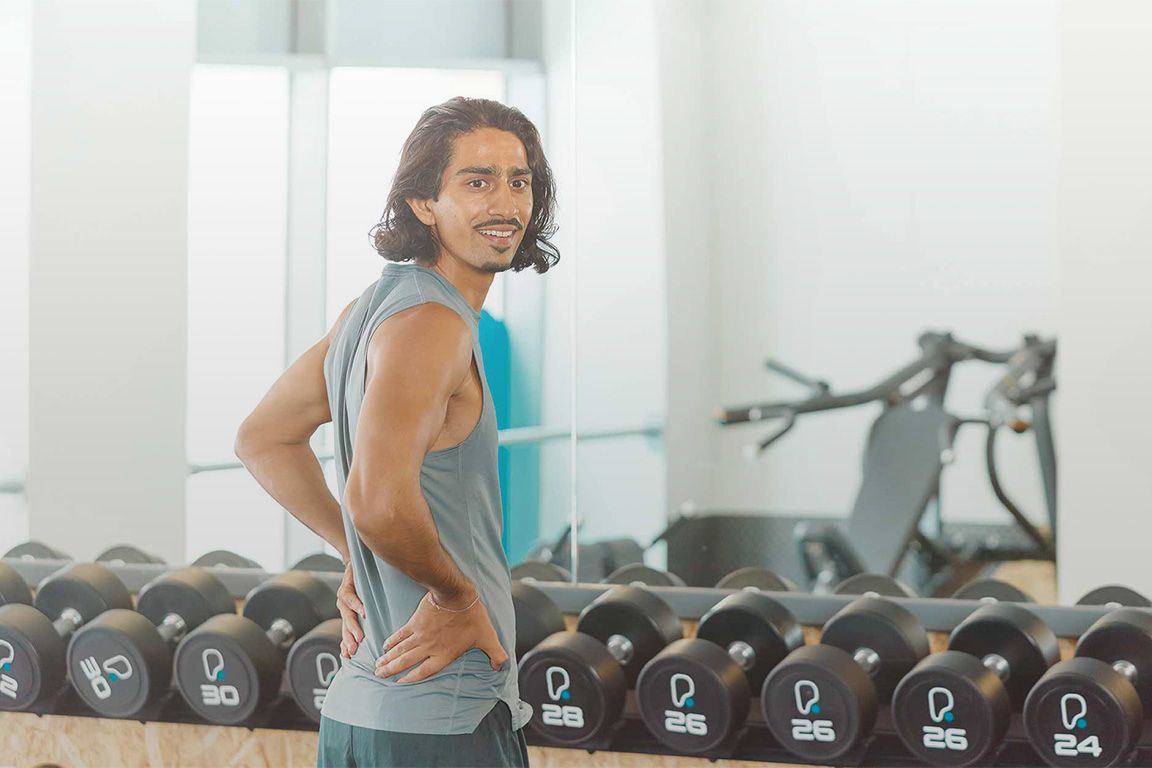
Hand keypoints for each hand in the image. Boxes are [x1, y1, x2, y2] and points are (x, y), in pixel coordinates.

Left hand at [336, 560, 364, 658]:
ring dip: (353, 627)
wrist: (358, 560)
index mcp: (349, 613)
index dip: (346, 644)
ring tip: (359, 638)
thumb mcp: (368, 601)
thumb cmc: (366, 582)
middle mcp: (344, 608)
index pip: (346, 632)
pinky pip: (350, 598)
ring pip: (347, 616)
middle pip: (345, 627)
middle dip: (349, 640)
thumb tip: (386, 627)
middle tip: (354, 652)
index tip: (349, 657)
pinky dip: (358, 605)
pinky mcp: (345, 587)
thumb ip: (372, 615)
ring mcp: (343, 598)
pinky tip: (364, 612)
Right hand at [374, 590, 507, 683]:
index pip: (424, 671)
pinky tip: (385, 645)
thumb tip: (501, 666)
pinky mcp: (415, 622)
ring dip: (388, 658)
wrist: (456, 595)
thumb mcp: (487, 637)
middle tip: (379, 675)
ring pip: (400, 650)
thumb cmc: (472, 617)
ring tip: (377, 665)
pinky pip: (400, 634)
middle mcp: (429, 647)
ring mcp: (420, 635)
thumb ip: (495, 653)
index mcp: (444, 654)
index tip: (399, 683)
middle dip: (392, 670)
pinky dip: (392, 640)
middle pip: (406, 662)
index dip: (411, 679)